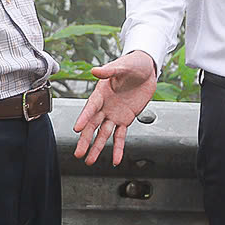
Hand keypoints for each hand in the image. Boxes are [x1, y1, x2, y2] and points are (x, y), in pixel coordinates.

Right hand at [73, 51, 158, 165]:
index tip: (76, 128)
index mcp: (101, 93)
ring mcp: (114, 114)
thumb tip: (95, 70)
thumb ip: (109, 70)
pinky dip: (118, 148)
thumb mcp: (122, 66)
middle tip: (79, 152)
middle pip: (92, 125)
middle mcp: (105, 106)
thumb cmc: (132, 65)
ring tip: (89, 160)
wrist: (147, 70)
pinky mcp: (125, 119)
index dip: (84, 118)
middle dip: (85, 139)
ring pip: (103, 134)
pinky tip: (115, 159)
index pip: (91, 107)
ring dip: (97, 147)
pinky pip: (120, 136)